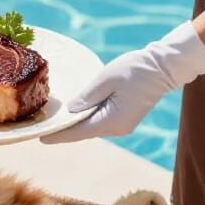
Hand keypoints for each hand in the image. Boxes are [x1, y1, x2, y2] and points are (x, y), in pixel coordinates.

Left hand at [42, 21, 204, 143]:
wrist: (164, 67)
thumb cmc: (135, 69)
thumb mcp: (106, 79)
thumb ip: (87, 96)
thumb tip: (70, 111)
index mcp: (112, 120)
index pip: (79, 132)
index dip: (58, 135)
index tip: (41, 137)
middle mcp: (117, 128)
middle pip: (84, 132)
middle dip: (63, 131)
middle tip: (42, 127)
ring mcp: (122, 124)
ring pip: (91, 128)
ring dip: (74, 125)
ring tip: (53, 121)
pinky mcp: (125, 118)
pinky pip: (99, 122)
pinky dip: (85, 119)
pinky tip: (74, 114)